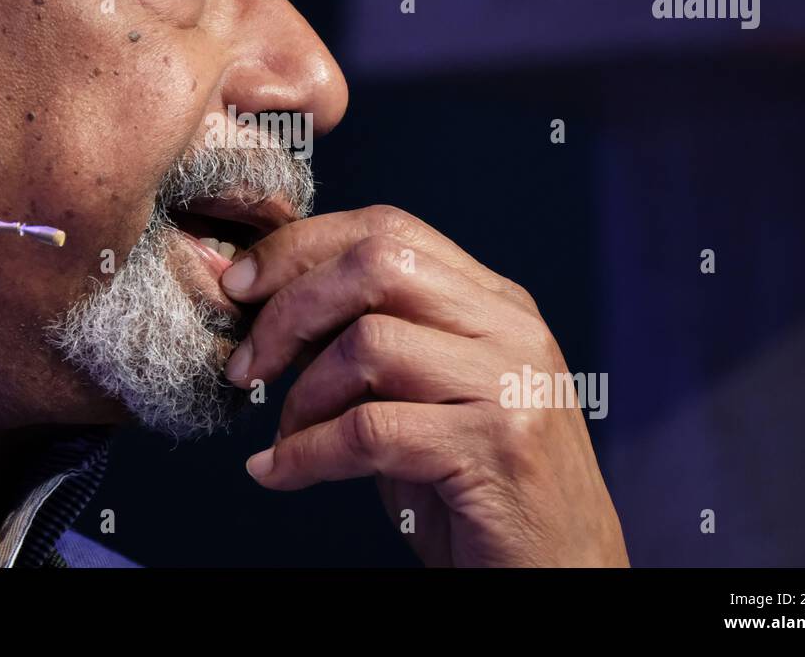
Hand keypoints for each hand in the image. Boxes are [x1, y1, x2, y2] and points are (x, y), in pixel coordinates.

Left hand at [220, 205, 628, 566]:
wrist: (563, 575)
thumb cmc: (479, 492)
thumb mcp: (426, 400)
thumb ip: (370, 346)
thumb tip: (267, 309)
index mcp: (493, 303)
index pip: (387, 229)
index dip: (300, 248)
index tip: (240, 287)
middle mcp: (510, 327)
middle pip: (377, 263)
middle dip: (289, 308)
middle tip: (247, 365)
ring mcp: (511, 383)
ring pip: (369, 342)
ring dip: (302, 395)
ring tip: (286, 437)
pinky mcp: (499, 447)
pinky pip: (371, 430)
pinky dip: (307, 454)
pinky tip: (280, 473)